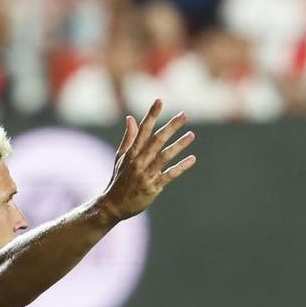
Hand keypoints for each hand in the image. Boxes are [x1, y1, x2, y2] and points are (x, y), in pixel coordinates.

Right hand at [95, 100, 195, 222]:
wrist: (113, 205)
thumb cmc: (118, 180)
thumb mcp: (120, 157)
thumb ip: (128, 138)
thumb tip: (131, 118)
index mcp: (131, 153)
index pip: (143, 129)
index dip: (151, 115)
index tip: (159, 101)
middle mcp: (139, 161)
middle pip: (157, 140)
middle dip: (171, 127)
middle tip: (184, 115)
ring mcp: (146, 174)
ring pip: (165, 156)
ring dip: (179, 145)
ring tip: (192, 135)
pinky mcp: (153, 186)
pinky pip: (169, 175)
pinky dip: (180, 167)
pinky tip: (192, 159)